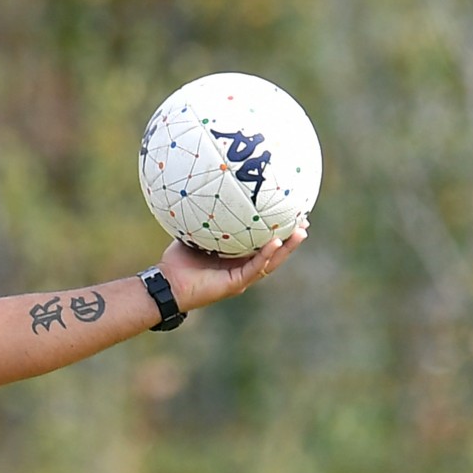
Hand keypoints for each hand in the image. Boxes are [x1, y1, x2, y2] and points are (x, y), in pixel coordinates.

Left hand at [158, 222, 308, 312]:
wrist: (167, 284)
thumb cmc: (178, 260)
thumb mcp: (195, 231)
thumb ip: (206, 215)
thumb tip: (208, 187)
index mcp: (238, 257)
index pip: (264, 242)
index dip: (279, 229)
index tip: (291, 212)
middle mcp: (244, 267)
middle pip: (275, 252)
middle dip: (291, 238)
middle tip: (305, 221)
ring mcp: (242, 277)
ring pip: (272, 262)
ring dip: (287, 248)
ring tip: (301, 232)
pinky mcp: (236, 284)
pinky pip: (255, 268)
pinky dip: (266, 255)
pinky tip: (275, 242)